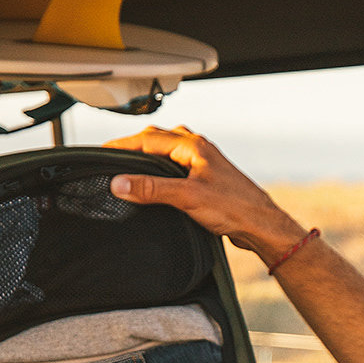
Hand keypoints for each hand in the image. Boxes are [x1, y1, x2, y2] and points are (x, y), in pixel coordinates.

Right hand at [106, 126, 304, 264]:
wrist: (262, 224)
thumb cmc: (235, 208)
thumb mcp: (186, 197)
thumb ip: (151, 189)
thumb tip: (119, 183)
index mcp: (192, 146)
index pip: (147, 139)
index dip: (121, 145)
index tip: (101, 152)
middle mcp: (198, 148)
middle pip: (157, 138)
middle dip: (132, 145)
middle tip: (111, 156)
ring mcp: (203, 161)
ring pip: (168, 148)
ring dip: (148, 152)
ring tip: (129, 162)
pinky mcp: (207, 176)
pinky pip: (177, 162)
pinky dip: (161, 165)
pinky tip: (158, 177)